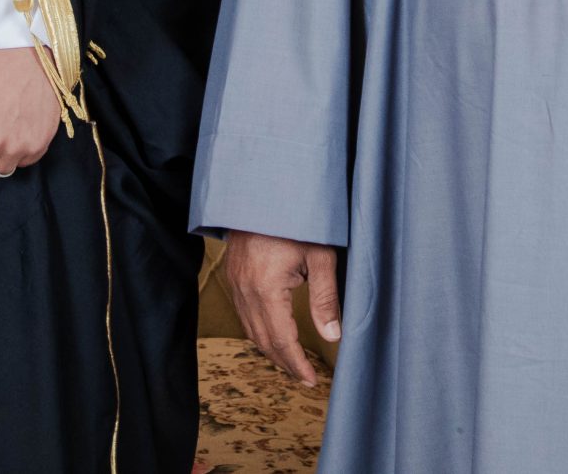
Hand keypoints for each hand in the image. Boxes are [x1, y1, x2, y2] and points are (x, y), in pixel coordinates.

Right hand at [224, 230, 341, 388]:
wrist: (262, 187)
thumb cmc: (296, 218)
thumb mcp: (319, 255)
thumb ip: (326, 297)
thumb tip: (334, 337)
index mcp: (266, 288)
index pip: (281, 340)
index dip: (297, 363)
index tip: (312, 379)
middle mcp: (245, 290)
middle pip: (263, 340)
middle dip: (285, 362)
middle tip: (305, 377)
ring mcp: (235, 282)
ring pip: (250, 330)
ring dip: (271, 350)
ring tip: (292, 361)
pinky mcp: (233, 274)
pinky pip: (243, 314)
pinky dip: (259, 331)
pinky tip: (273, 334)